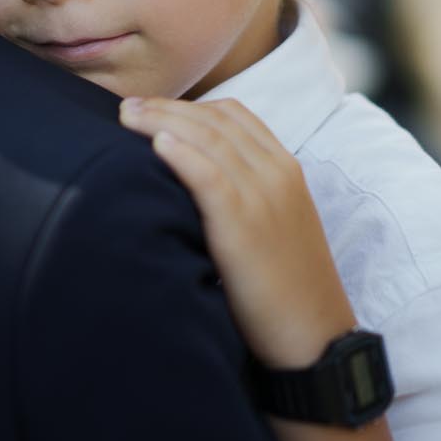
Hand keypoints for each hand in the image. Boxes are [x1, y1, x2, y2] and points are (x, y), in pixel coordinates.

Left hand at [119, 96, 356, 369]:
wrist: (314, 335)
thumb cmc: (285, 288)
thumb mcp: (273, 227)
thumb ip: (246, 197)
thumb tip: (195, 185)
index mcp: (287, 169)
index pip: (236, 115)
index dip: (191, 105)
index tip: (154, 107)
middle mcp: (277, 173)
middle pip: (216, 120)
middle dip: (168, 107)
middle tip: (127, 106)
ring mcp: (263, 196)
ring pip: (208, 138)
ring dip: (162, 121)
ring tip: (127, 117)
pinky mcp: (245, 223)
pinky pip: (209, 174)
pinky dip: (181, 154)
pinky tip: (155, 144)